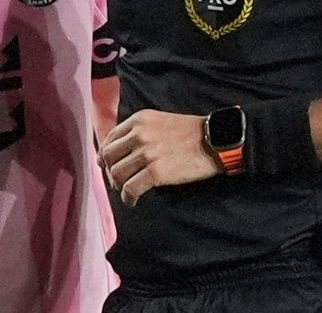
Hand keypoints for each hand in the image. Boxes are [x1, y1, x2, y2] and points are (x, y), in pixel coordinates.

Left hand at [98, 108, 219, 206]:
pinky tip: (132, 201)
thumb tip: (119, 152)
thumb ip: (138, 131)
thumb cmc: (189, 132)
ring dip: (119, 186)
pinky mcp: (156, 172)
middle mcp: (139, 134)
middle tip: (117, 181)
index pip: (110, 138)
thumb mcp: (158, 121)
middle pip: (109, 156)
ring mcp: (147, 153)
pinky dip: (128, 197)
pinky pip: (131, 188)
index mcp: (138, 120)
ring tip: (127, 191)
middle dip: (110, 171)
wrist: (215, 140)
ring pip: (117, 173)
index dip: (106, 155)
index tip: (108, 165)